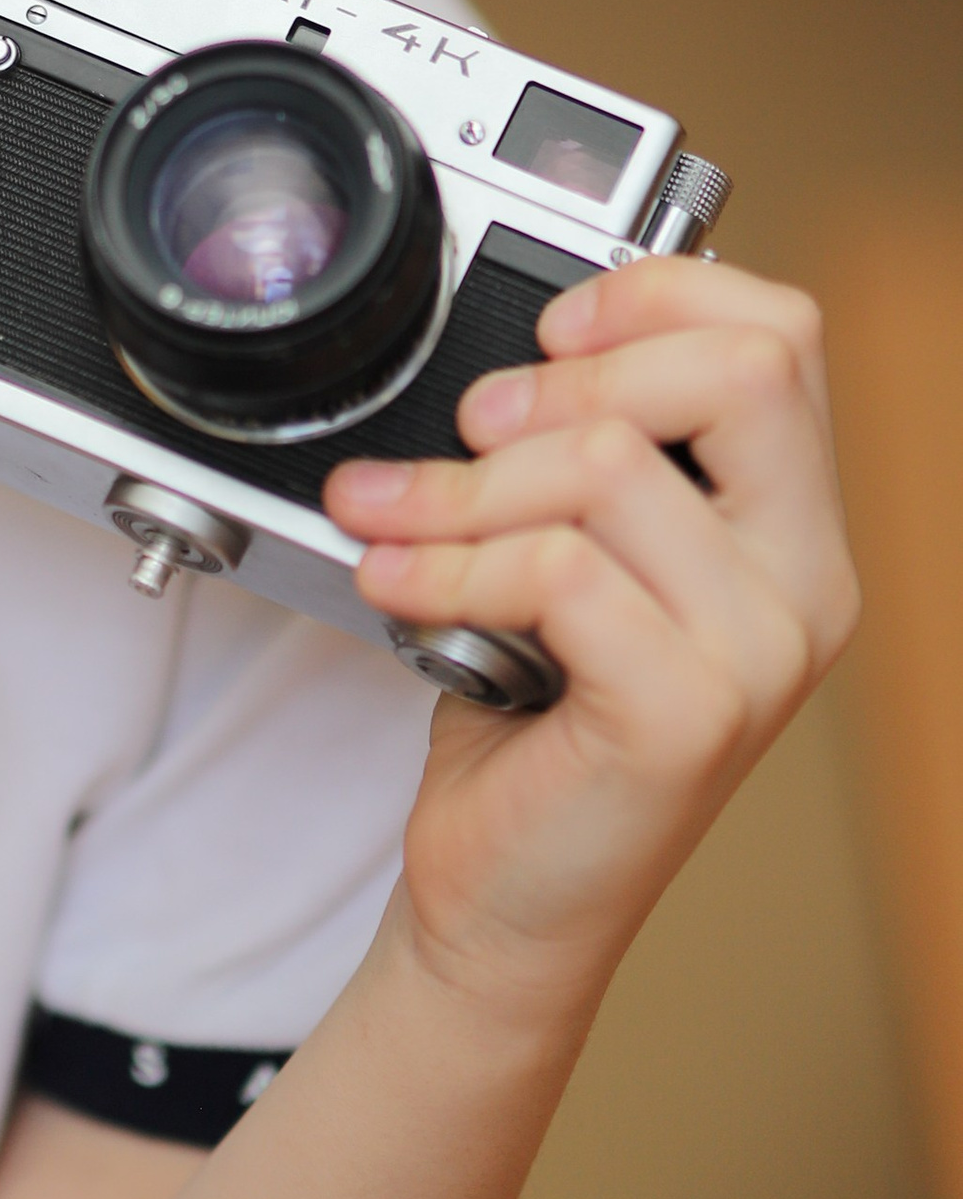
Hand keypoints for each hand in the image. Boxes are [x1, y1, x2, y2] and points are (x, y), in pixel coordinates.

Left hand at [323, 259, 858, 1019]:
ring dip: (462, 482)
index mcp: (793, 529)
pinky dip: (450, 562)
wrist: (510, 901)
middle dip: (572, 377)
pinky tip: (398, 581)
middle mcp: (806, 585)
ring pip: (611, 466)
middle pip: (739, 371)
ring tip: (390, 516)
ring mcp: (759, 653)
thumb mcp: (578, 554)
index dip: (657, 297)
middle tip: (472, 426)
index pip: (782, 335)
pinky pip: (557, 569)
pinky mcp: (685, 713)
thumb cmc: (536, 721)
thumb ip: (593, 454)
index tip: (552, 334)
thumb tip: (523, 347)